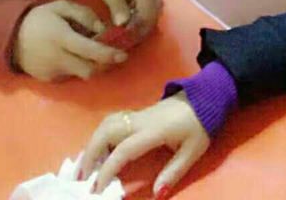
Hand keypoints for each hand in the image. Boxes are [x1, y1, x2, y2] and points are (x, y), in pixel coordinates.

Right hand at [14, 0, 127, 80]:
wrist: (11, 37)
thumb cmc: (40, 18)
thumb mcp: (62, 7)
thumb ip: (85, 15)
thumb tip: (103, 29)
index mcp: (61, 38)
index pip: (89, 50)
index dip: (108, 54)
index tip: (123, 54)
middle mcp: (57, 58)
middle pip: (89, 69)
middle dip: (105, 64)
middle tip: (114, 54)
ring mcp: (52, 72)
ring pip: (82, 74)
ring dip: (92, 65)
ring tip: (94, 53)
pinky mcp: (49, 80)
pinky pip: (71, 76)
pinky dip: (79, 67)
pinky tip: (76, 57)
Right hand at [79, 92, 209, 196]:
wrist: (205, 96)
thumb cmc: (200, 124)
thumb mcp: (193, 150)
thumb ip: (174, 172)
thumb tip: (157, 193)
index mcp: (154, 130)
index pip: (124, 149)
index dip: (108, 169)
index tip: (96, 188)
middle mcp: (141, 120)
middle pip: (107, 131)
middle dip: (90, 154)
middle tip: (80, 178)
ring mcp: (138, 114)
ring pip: (107, 123)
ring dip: (92, 143)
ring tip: (84, 166)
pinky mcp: (139, 113)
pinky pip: (113, 121)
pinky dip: (99, 135)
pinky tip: (97, 150)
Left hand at [100, 0, 161, 37]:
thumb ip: (117, 6)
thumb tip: (122, 23)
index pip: (144, 19)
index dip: (132, 31)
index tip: (117, 37)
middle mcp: (157, 2)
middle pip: (149, 26)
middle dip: (133, 36)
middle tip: (117, 40)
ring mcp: (158, 9)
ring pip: (150, 28)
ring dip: (135, 35)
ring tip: (120, 38)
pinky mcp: (156, 14)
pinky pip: (149, 27)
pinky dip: (138, 32)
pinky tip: (127, 33)